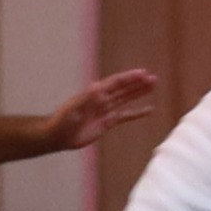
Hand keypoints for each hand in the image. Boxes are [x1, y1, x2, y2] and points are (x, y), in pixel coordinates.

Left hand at [44, 70, 160, 151]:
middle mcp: (102, 99)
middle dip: (138, 83)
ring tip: (153, 86)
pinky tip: (148, 110)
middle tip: (153, 78)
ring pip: (126, 99)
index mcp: (95, 94)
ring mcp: (105, 111)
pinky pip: (125, 116)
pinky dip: (137, 113)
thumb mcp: (73, 109)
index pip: (115, 83)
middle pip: (123, 89)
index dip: (129, 78)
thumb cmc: (61, 121)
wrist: (57, 137)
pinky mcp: (107, 123)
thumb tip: (98, 86)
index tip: (143, 73)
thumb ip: (86, 98)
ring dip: (139, 93)